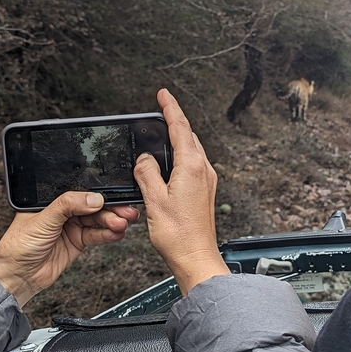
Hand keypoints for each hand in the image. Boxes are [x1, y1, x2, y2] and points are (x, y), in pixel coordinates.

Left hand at [0, 193, 138, 306]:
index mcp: (51, 201)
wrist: (17, 278)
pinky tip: (117, 233)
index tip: (114, 198)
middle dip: (111, 209)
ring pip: (97, 221)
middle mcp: (63, 213)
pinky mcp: (77, 242)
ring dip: (112, 222)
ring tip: (122, 224)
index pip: (80, 194)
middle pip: (93, 207)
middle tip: (125, 212)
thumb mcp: (42, 220)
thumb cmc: (17, 247)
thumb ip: (67, 206)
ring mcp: (71, 227)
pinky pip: (96, 235)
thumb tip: (93, 198)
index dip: (98, 195)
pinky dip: (108, 234)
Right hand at [134, 89, 228, 295]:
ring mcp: (207, 180)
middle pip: (189, 135)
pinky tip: (172, 161)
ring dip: (179, 137)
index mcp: (192, 167)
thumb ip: (147, 173)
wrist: (196, 257)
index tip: (163, 94)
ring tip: (164, 131)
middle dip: (175, 120)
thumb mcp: (154, 200)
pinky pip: (194, 163)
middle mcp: (203, 170)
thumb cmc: (178, 234)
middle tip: (161, 109)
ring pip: (192, 149)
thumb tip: (144, 159)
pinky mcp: (205, 191)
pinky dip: (182, 154)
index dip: (170, 108)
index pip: (180, 127)